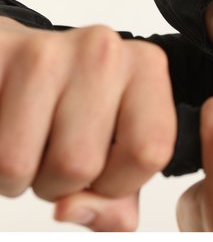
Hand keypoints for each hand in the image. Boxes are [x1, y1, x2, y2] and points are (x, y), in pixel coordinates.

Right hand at [0, 18, 175, 203]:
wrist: (16, 62)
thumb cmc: (70, 105)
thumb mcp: (113, 146)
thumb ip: (116, 199)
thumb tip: (72, 210)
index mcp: (146, 67)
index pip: (149, 152)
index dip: (120, 184)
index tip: (104, 172)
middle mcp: (103, 51)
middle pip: (80, 164)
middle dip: (60, 183)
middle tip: (54, 153)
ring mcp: (45, 50)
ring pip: (20, 164)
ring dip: (18, 175)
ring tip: (27, 140)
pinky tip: (4, 127)